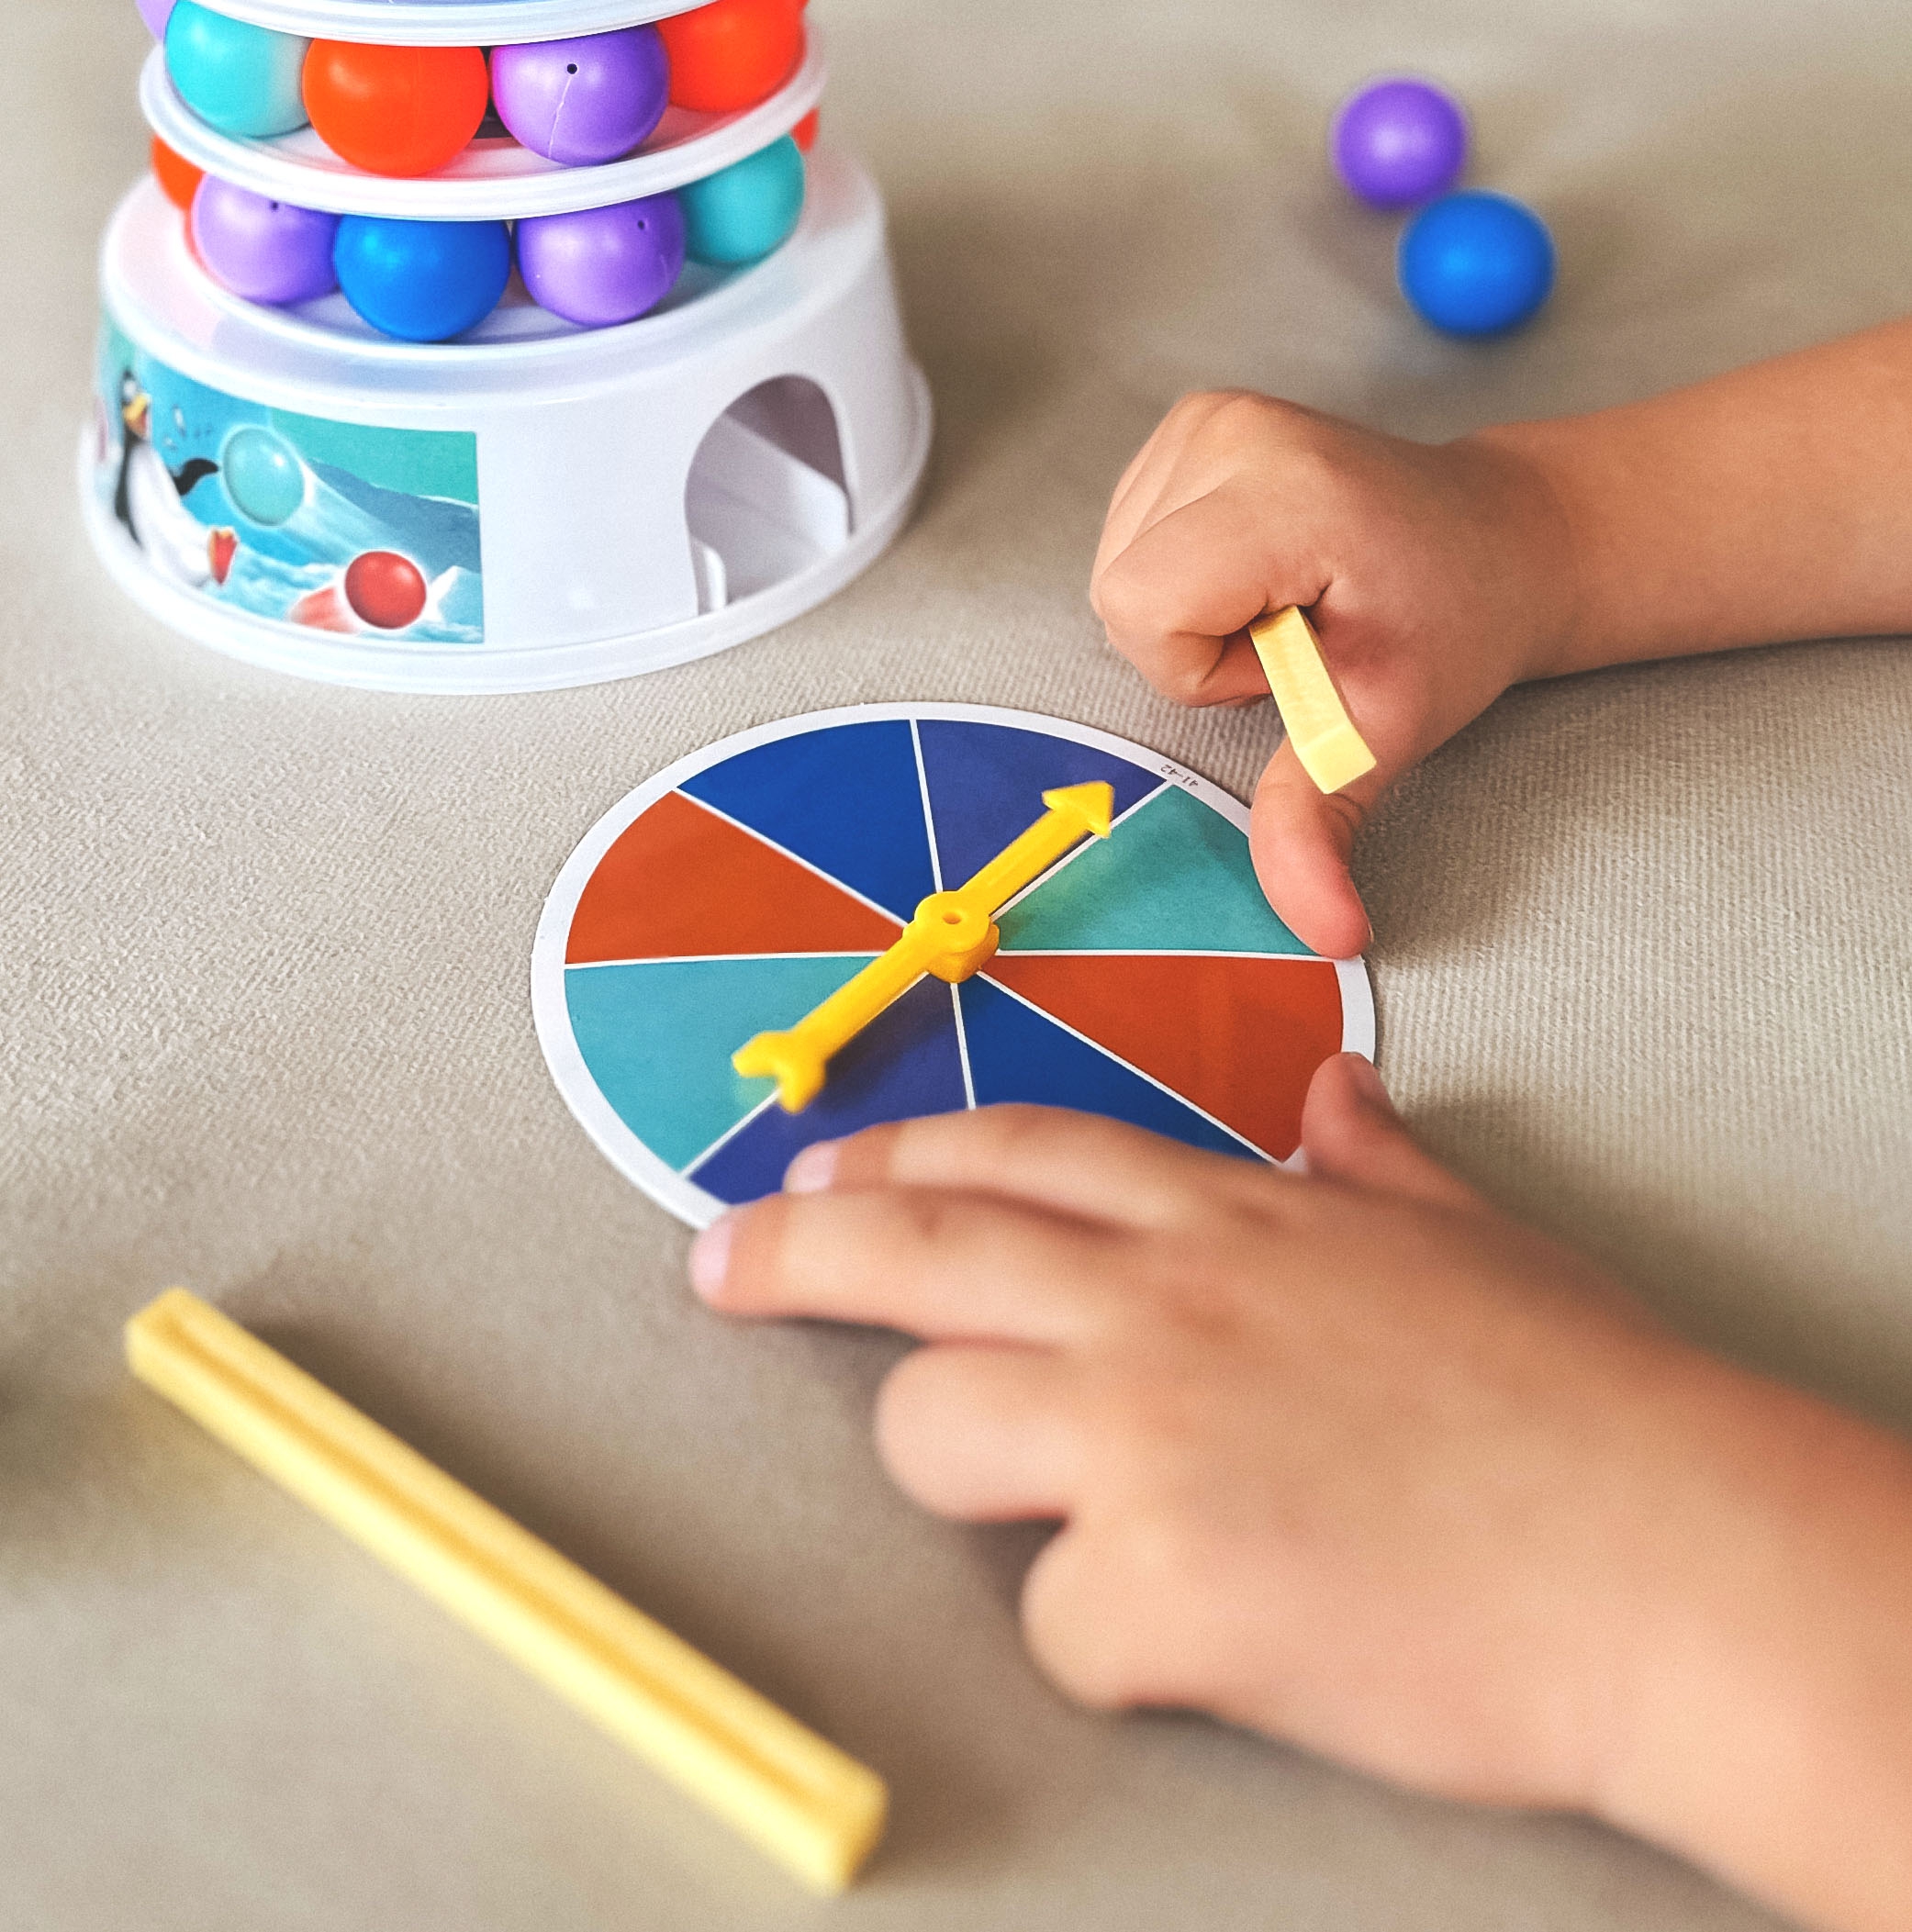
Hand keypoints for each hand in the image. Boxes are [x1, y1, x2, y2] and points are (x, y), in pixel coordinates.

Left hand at [690, 1059, 1911, 1931]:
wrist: (1675, 1559)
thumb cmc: (1592, 1412)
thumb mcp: (1475, 1247)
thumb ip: (1376, 1168)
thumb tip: (1336, 1100)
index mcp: (1235, 1221)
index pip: (1018, 1153)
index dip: (902, 1157)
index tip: (824, 1171)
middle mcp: (1165, 1302)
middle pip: (915, 1253)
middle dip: (789, 1251)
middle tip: (719, 1263)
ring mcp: (1145, 1432)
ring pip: (930, 1431)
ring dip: (965, 1469)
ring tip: (1064, 1511)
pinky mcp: (1155, 1578)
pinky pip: (1056, 1618)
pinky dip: (1106, 1637)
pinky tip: (1207, 1636)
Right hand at [1089, 393, 1577, 955]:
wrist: (1495, 538)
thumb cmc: (1450, 625)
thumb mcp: (1384, 731)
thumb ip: (1321, 824)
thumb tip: (1325, 934)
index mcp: (1283, 493)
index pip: (1144, 606)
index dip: (1206, 664)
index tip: (1291, 655)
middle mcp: (1229, 432)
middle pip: (1120, 593)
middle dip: (1193, 645)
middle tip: (1292, 635)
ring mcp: (1205, 420)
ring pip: (1118, 569)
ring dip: (1190, 612)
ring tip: (1282, 598)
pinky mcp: (1191, 426)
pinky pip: (1133, 537)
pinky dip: (1187, 574)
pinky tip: (1259, 570)